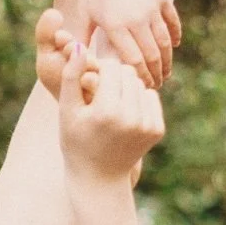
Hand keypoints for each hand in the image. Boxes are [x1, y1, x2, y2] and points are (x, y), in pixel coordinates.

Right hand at [59, 49, 164, 185]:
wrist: (99, 178)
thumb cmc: (76, 141)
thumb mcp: (67, 110)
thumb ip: (72, 76)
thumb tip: (80, 46)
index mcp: (107, 111)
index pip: (111, 67)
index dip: (98, 70)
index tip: (89, 83)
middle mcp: (132, 117)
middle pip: (128, 73)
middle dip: (114, 78)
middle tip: (100, 93)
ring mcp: (148, 124)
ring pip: (140, 84)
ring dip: (126, 88)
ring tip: (110, 104)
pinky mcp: (158, 129)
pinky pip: (150, 97)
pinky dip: (137, 101)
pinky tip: (124, 115)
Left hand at [81, 0, 180, 88]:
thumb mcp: (84, 14)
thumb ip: (81, 40)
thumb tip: (77, 65)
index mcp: (115, 24)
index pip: (132, 60)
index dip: (140, 78)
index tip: (141, 88)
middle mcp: (136, 17)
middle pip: (152, 55)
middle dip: (156, 75)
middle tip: (155, 86)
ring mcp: (152, 7)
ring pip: (165, 42)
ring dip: (167, 61)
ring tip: (165, 74)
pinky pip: (173, 23)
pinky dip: (175, 37)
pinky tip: (173, 49)